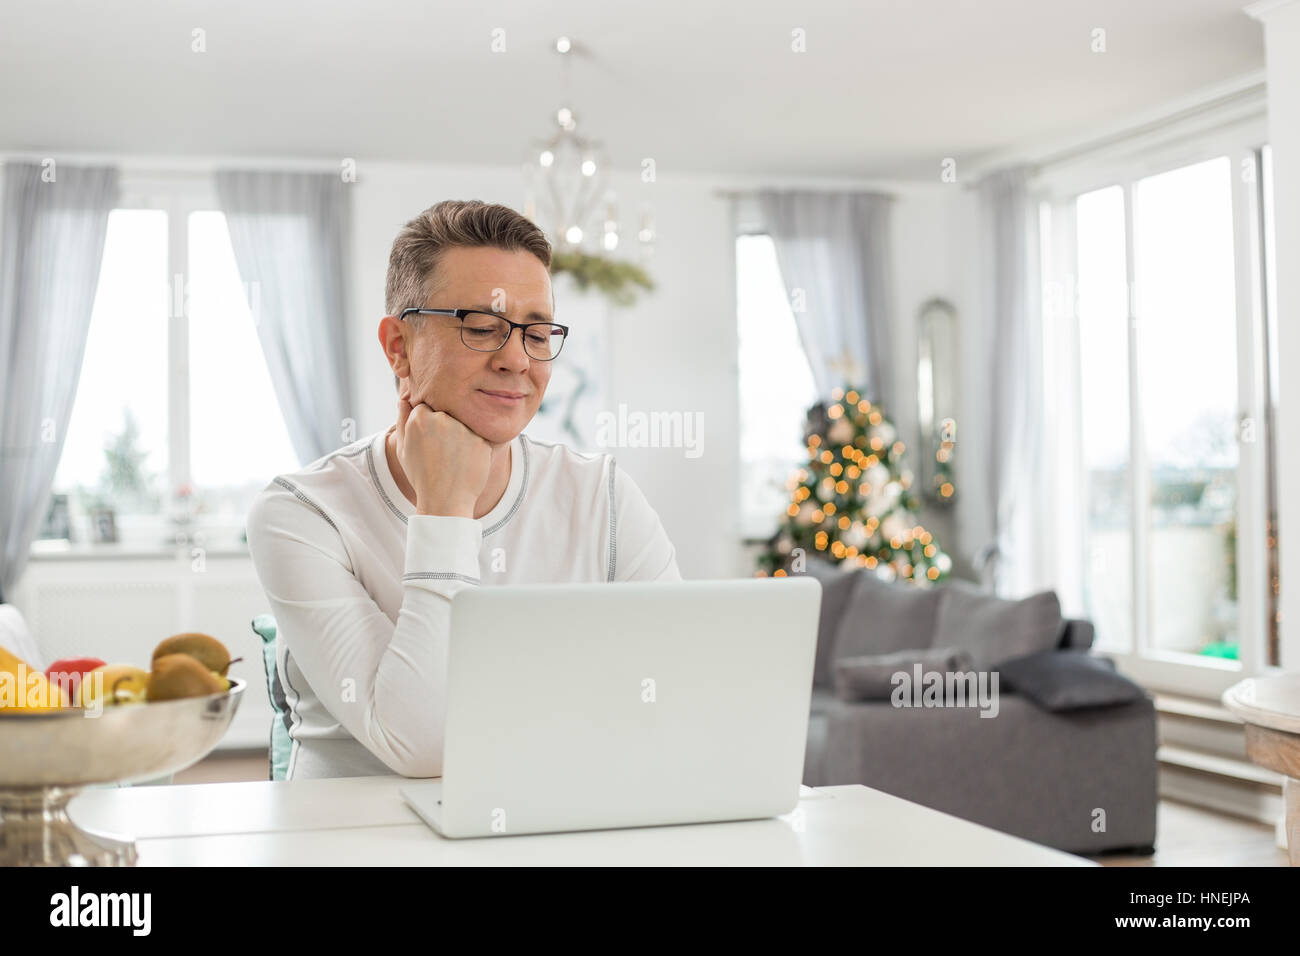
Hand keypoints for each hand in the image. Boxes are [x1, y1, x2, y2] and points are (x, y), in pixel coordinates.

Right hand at [395, 384, 492, 516]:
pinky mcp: (481, 440)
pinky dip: (473, 449)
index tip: (428, 440)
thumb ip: (402, 421)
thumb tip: (404, 400)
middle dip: (444, 427)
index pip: (426, 407)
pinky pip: (478, 438)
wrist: (445, 501)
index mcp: (420, 418)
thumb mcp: (403, 450)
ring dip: (460, 436)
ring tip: (452, 460)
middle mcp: (443, 418)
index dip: (427, 424)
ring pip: (463, 424)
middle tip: (441, 452)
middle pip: (446, 413)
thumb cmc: (421, 476)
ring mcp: (464, 428)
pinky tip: (465, 464)